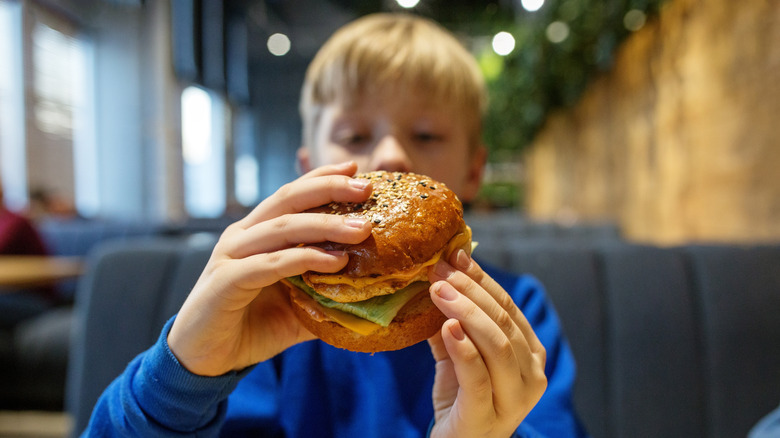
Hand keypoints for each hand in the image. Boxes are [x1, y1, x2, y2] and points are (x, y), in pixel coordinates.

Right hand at [167, 161, 372, 375]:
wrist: (206, 360)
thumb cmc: (251, 327)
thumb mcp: (299, 307)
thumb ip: (328, 293)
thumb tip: (372, 292)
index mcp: (257, 234)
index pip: (291, 195)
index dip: (321, 178)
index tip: (355, 169)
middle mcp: (242, 236)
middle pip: (288, 200)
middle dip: (329, 189)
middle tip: (366, 188)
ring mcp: (231, 255)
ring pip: (283, 228)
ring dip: (326, 226)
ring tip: (363, 230)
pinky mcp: (226, 281)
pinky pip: (270, 264)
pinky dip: (305, 259)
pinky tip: (336, 262)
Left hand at [427, 249, 546, 437]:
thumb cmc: (460, 400)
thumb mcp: (456, 355)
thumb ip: (450, 322)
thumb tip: (435, 278)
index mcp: (530, 356)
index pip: (508, 307)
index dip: (481, 279)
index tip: (455, 255)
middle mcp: (531, 377)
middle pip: (503, 322)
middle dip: (470, 290)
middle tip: (440, 269)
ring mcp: (514, 401)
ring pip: (497, 346)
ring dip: (466, 312)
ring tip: (438, 290)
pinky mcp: (486, 418)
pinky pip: (478, 378)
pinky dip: (464, 349)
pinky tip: (447, 327)